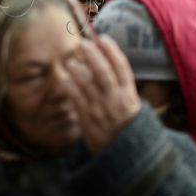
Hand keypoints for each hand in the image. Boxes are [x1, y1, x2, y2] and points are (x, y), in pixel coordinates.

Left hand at [64, 36, 141, 154]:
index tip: (102, 38)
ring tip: (69, 60)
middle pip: (103, 72)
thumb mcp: (132, 106)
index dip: (112, 51)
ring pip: (88, 84)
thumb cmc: (125, 126)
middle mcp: (116, 101)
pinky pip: (77, 99)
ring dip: (77, 69)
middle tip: (82, 43)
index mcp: (129, 96)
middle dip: (92, 55)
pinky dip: (70, 87)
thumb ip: (121, 86)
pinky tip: (64, 78)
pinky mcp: (88, 121)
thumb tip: (106, 59)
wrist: (123, 157)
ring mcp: (102, 111)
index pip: (122, 68)